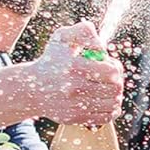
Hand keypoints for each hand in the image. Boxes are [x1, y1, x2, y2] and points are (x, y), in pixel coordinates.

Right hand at [0, 22, 125, 127]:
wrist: (31, 88)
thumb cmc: (52, 60)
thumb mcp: (62, 37)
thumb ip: (84, 31)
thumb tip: (101, 46)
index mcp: (73, 66)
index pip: (111, 71)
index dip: (115, 66)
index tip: (109, 65)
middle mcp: (74, 88)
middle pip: (115, 88)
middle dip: (118, 81)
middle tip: (111, 78)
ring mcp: (75, 105)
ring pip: (113, 104)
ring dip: (116, 95)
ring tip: (108, 89)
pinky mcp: (76, 118)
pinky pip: (106, 117)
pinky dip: (111, 110)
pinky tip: (106, 101)